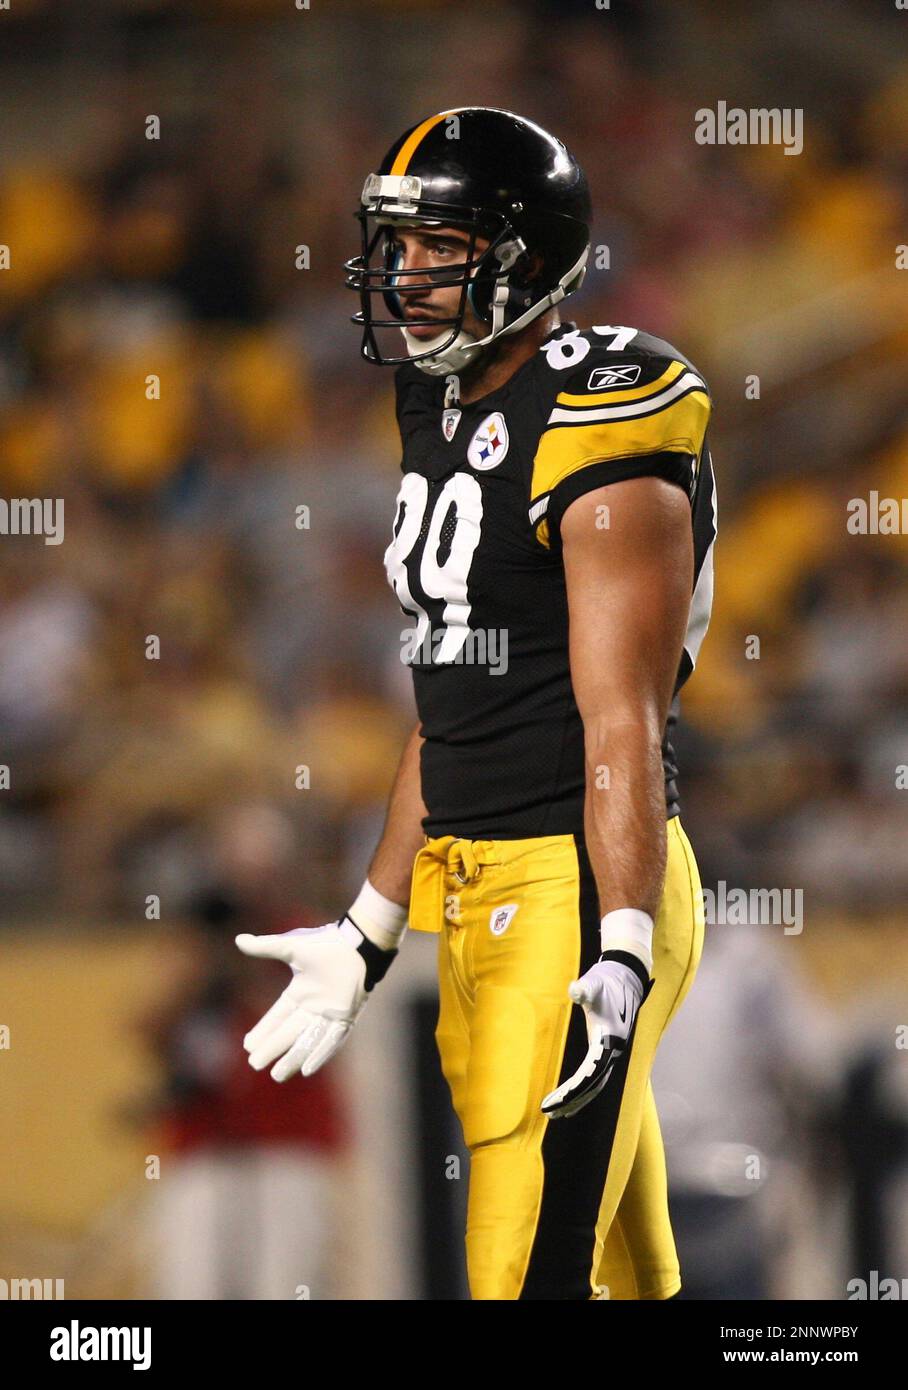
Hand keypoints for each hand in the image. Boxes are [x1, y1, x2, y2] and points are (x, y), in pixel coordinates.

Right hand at [235, 918, 394, 1081]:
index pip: (278, 1016)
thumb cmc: (326, 943)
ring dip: (293, 1058)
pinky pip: (331, 1040)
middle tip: (255, 1064)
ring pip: (308, 1041)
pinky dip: (320, 1054)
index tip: (248, 1045)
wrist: (356, 943)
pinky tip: (306, 1070)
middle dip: (272, 1049)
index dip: (264, 1031)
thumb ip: (265, 947)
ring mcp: (330, 1013)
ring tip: (276, 1075)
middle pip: (289, 1033)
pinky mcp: (346, 1017)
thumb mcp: (290, 947)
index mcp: (300, 992)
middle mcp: (314, 1006)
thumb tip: (238, 940)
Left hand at [541, 955, 651, 1119]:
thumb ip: (585, 989)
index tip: (556, 1101)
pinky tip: (571, 1098)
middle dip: (572, 1100)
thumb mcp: (594, 984)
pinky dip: (584, 1090)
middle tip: (548, 1112)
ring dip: (578, 1100)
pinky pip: (596, 1076)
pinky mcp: (608, 1048)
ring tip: (556, 1113)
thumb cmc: (607, 980)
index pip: (591, 1074)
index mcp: (610, 1040)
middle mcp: (614, 1050)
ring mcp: (612, 1051)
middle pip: (593, 1085)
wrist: (626, 975)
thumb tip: (575, 989)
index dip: (574, 1090)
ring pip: (596, 1085)